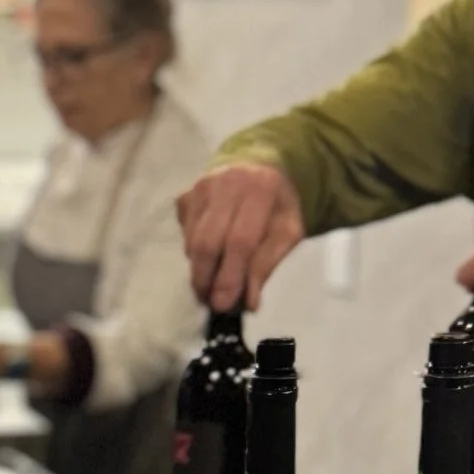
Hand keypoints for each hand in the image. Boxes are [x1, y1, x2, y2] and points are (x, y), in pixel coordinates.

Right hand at [178, 162, 304, 313]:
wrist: (257, 168)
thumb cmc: (276, 206)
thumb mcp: (288, 232)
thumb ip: (268, 264)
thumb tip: (249, 302)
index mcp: (260, 189)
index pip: (240, 240)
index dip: (230, 276)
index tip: (224, 305)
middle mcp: (226, 182)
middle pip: (207, 241)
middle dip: (206, 278)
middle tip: (210, 302)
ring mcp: (200, 187)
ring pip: (192, 241)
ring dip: (199, 269)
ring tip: (210, 286)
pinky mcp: (185, 195)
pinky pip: (184, 234)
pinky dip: (194, 254)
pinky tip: (209, 256)